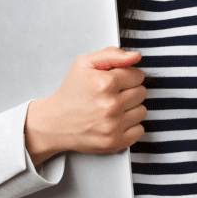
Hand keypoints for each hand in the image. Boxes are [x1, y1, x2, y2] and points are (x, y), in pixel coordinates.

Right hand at [24, 47, 146, 163]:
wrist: (54, 122)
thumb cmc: (70, 92)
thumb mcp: (84, 63)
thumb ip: (112, 54)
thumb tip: (136, 56)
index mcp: (105, 83)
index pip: (138, 75)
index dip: (127, 76)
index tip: (115, 81)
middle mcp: (110, 106)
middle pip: (142, 93)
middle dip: (130, 91)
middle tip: (112, 94)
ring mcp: (113, 126)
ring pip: (142, 111)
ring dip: (131, 109)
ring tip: (113, 108)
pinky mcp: (114, 143)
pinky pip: (139, 131)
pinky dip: (130, 127)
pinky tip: (116, 122)